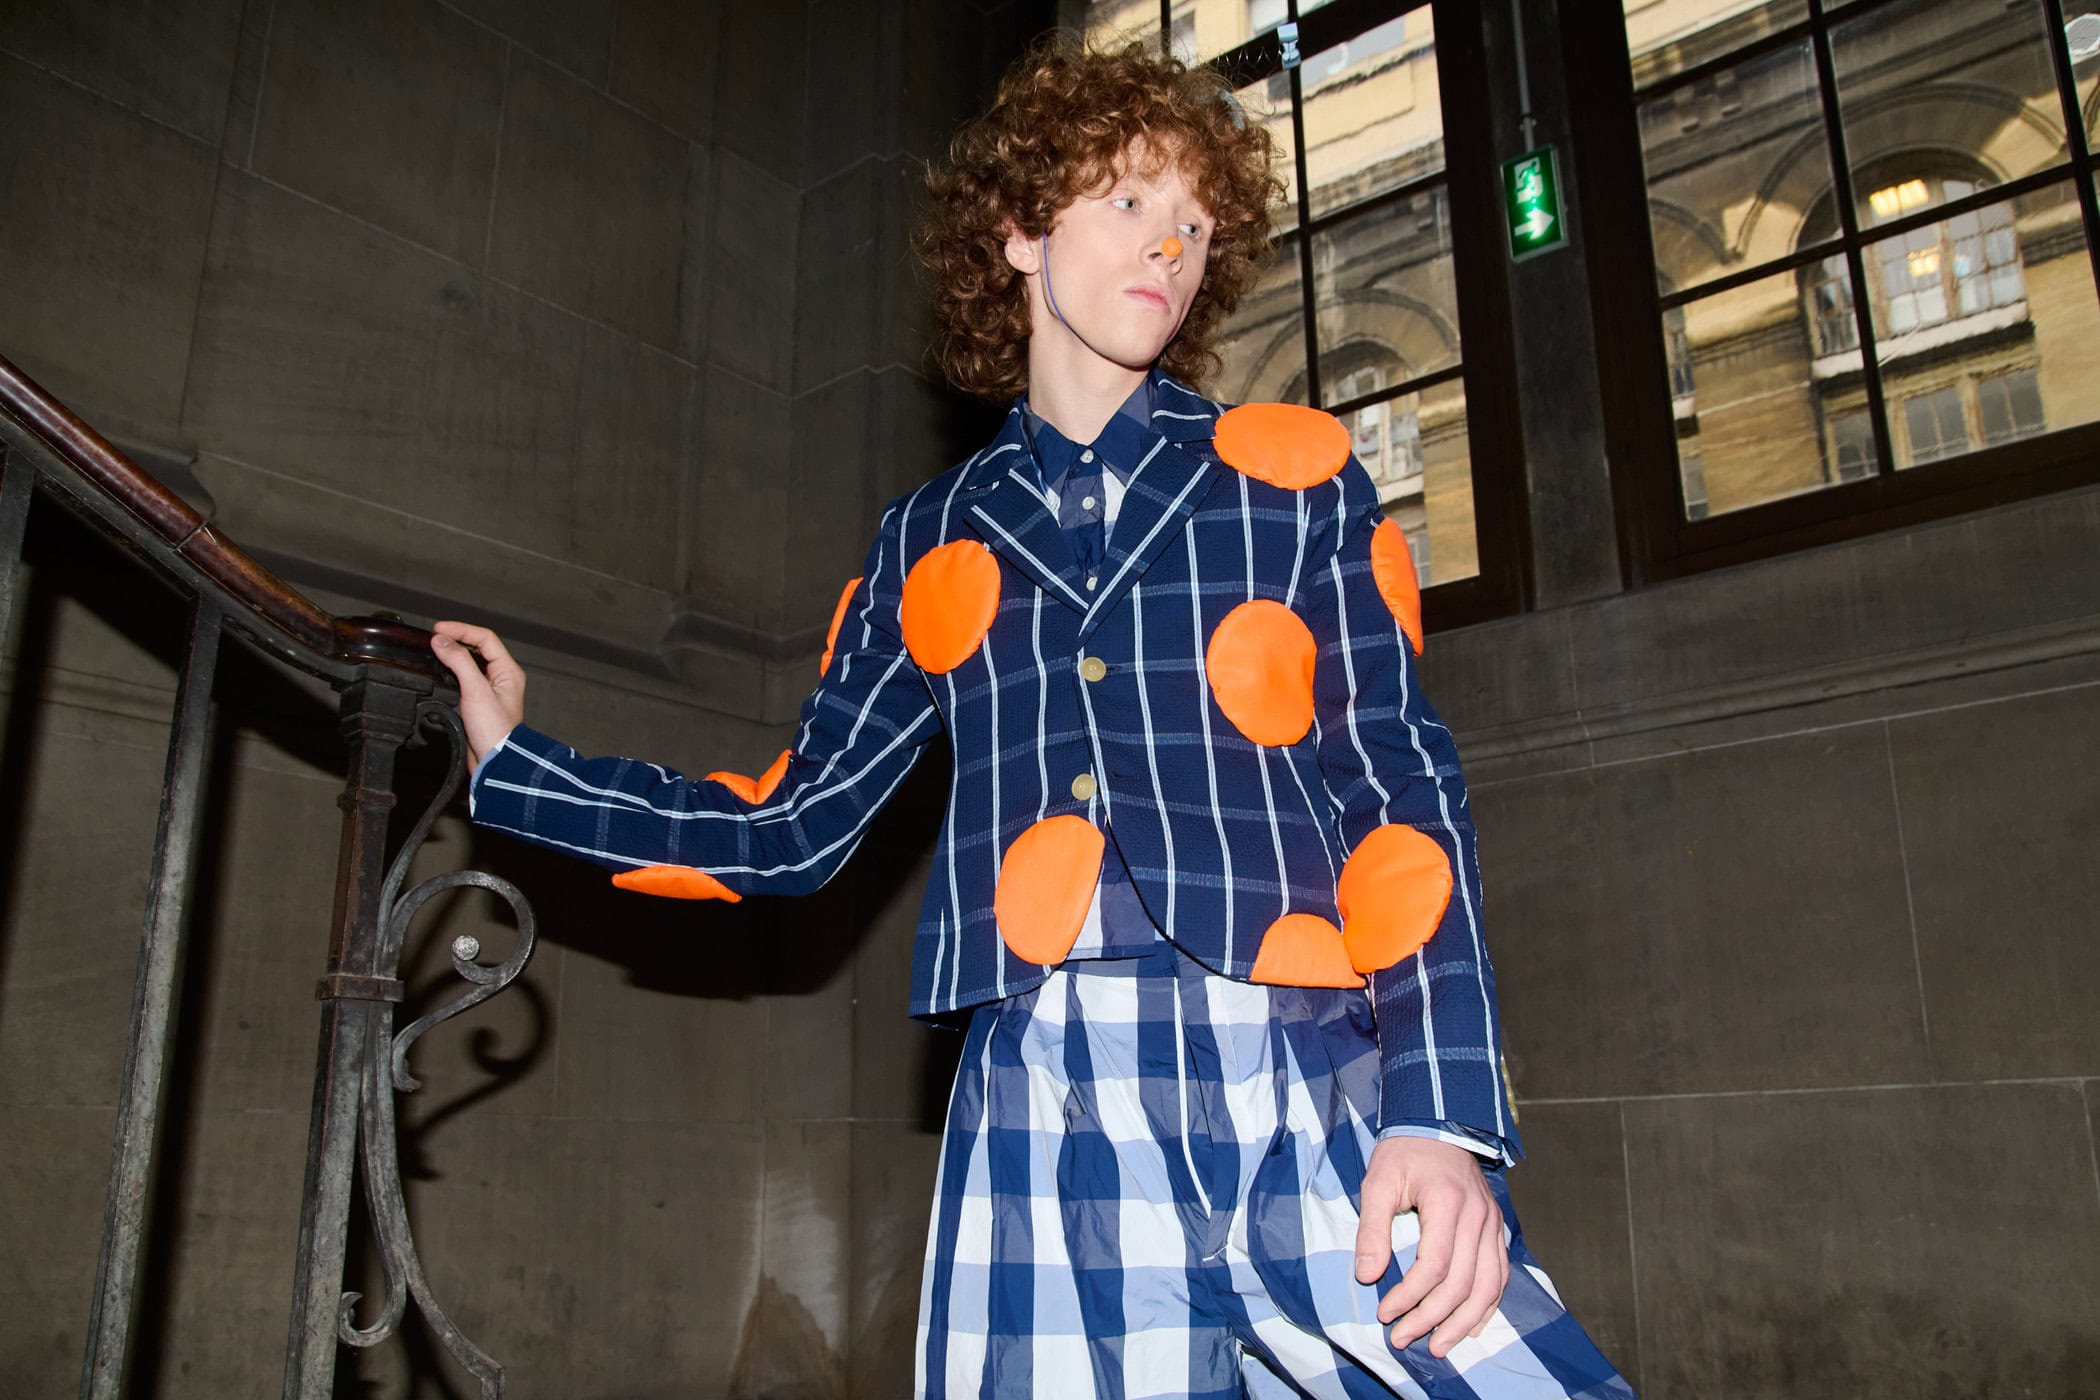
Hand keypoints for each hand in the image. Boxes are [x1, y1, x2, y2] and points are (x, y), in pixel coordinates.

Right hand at [429, 621, 526, 768]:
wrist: (494, 762)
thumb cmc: (495, 731)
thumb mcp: (475, 690)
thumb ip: (458, 661)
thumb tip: (441, 641)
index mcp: (508, 671)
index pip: (485, 638)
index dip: (461, 630)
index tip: (438, 630)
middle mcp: (501, 679)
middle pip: (477, 649)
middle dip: (455, 640)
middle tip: (434, 639)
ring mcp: (489, 692)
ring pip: (468, 665)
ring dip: (451, 657)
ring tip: (434, 653)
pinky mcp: (477, 704)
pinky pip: (463, 681)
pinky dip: (449, 674)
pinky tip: (438, 675)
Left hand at [1354, 1135, 1507, 1357]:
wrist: (1437, 1125)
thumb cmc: (1403, 1154)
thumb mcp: (1377, 1182)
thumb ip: (1372, 1229)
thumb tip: (1367, 1276)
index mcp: (1447, 1202)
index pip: (1434, 1265)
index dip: (1410, 1297)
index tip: (1385, 1314)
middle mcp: (1477, 1216)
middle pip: (1462, 1283)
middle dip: (1432, 1319)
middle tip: (1403, 1339)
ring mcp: (1491, 1223)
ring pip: (1488, 1286)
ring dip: (1463, 1323)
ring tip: (1439, 1346)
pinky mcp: (1496, 1229)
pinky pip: (1500, 1276)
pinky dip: (1487, 1306)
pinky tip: (1471, 1327)